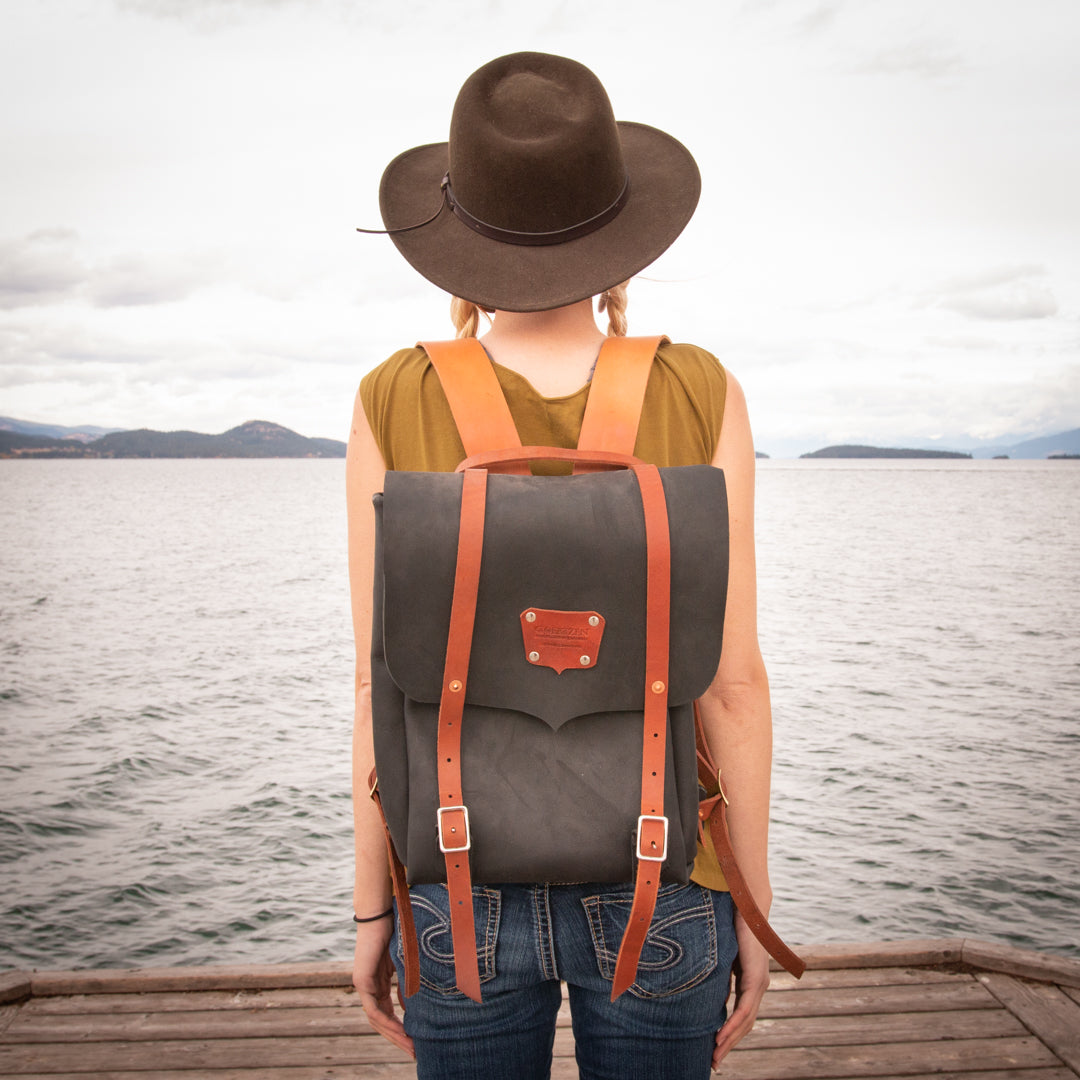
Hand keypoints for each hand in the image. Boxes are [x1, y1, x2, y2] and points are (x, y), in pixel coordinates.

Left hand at [352, 917, 414, 1058]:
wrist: (381, 911)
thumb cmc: (397, 928)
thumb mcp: (406, 960)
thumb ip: (408, 980)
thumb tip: (418, 1002)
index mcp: (378, 982)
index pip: (388, 1012)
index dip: (401, 1027)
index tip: (416, 1040)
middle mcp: (368, 986)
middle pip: (381, 1020)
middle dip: (398, 1037)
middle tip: (414, 1052)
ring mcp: (363, 984)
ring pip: (377, 1019)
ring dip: (394, 1035)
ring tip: (411, 1046)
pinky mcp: (362, 980)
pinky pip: (374, 1009)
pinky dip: (387, 1022)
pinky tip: (402, 1030)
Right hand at [712, 913, 769, 1068]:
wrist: (747, 904)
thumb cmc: (731, 924)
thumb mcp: (721, 955)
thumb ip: (718, 973)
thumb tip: (701, 987)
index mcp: (750, 980)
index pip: (740, 1014)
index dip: (728, 1033)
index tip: (714, 1049)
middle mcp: (758, 985)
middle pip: (744, 1024)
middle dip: (728, 1044)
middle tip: (713, 1062)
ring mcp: (759, 983)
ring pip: (745, 1021)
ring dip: (729, 1040)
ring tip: (715, 1056)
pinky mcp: (756, 977)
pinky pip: (744, 1008)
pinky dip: (732, 1025)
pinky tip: (721, 1037)